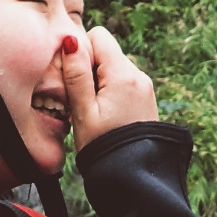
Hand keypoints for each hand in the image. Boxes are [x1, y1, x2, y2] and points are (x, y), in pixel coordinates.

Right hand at [62, 24, 157, 154]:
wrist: (134, 180)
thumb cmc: (105, 149)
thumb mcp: (84, 112)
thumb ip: (76, 75)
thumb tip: (71, 40)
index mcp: (123, 74)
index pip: (98, 36)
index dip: (81, 53)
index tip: (75, 81)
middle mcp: (138, 76)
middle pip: (106, 52)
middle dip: (89, 69)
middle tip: (82, 101)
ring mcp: (144, 88)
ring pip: (113, 68)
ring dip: (99, 83)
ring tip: (94, 113)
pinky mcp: (145, 99)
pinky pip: (123, 84)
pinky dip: (110, 93)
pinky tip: (106, 117)